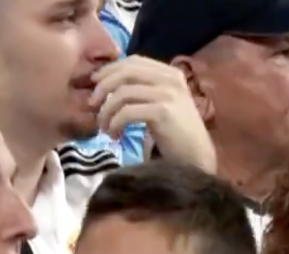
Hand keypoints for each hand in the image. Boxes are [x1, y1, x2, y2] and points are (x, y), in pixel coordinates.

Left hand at [91, 56, 215, 171]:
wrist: (196, 158)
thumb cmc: (175, 134)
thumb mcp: (161, 104)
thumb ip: (143, 91)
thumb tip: (108, 85)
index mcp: (170, 73)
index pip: (133, 61)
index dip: (110, 70)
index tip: (95, 85)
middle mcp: (170, 78)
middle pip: (126, 72)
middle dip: (103, 87)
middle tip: (92, 105)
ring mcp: (168, 94)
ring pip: (123, 92)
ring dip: (107, 111)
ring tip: (103, 127)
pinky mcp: (163, 112)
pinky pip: (127, 111)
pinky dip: (114, 123)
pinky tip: (114, 135)